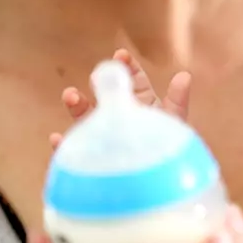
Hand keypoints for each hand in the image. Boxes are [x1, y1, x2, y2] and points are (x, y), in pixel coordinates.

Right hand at [49, 47, 191, 147]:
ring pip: (86, 118)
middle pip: (106, 96)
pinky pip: (76, 151)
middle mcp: (121, 117)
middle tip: (96, 76)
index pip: (133, 80)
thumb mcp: (174, 124)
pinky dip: (64, 145)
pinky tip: (57, 139)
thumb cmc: (171, 154)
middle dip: (99, 84)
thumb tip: (185, 75)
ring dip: (76, 106)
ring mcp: (105, 137)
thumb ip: (177, 101)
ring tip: (70, 95)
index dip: (127, 66)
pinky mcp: (93, 159)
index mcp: (141, 104)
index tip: (121, 55)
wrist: (160, 187)